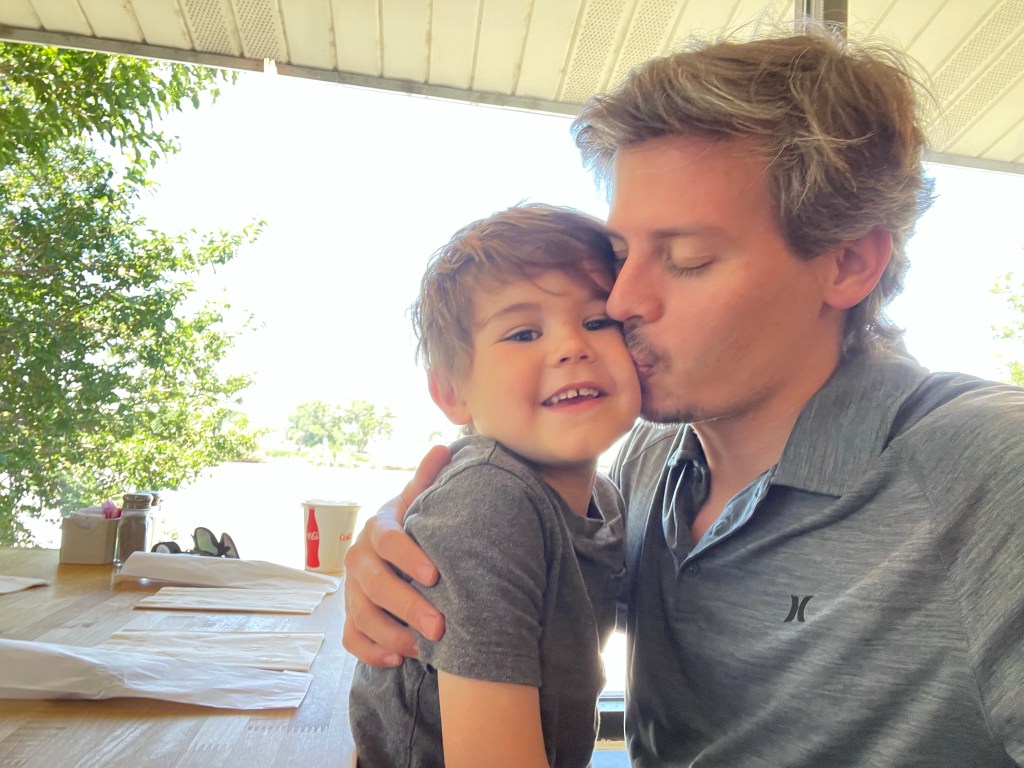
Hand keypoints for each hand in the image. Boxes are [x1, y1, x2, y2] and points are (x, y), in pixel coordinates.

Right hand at [343, 444, 450, 665]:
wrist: (389, 548)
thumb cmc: (412, 525)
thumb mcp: (418, 502)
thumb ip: (428, 480)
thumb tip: (443, 447)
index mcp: (377, 529)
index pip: (387, 542)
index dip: (408, 558)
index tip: (435, 576)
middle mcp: (358, 560)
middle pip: (374, 586)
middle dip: (407, 607)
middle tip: (440, 626)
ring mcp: (351, 591)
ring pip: (362, 617)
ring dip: (392, 635)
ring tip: (423, 648)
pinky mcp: (350, 617)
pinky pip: (352, 639)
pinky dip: (371, 652)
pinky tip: (397, 660)